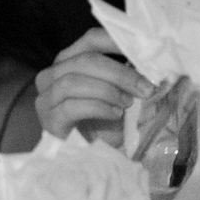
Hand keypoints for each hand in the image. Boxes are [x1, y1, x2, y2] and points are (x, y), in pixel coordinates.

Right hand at [32, 27, 153, 140]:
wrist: (92, 158)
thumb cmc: (105, 124)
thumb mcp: (119, 95)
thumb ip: (127, 78)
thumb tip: (153, 66)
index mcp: (70, 63)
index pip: (90, 40)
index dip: (116, 41)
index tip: (144, 51)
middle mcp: (51, 76)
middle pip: (84, 60)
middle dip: (119, 73)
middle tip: (145, 88)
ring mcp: (46, 98)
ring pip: (73, 81)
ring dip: (107, 90)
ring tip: (127, 103)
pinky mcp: (49, 120)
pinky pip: (71, 106)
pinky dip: (98, 107)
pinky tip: (114, 115)